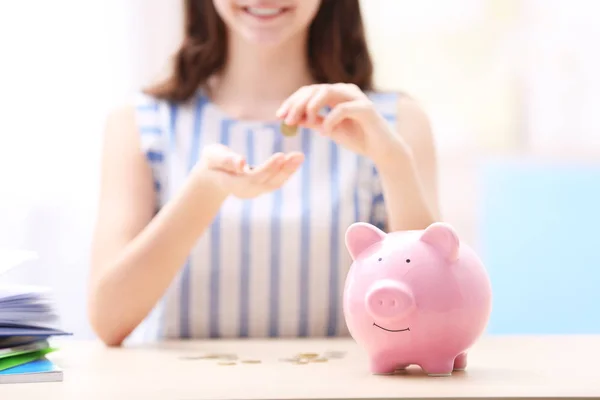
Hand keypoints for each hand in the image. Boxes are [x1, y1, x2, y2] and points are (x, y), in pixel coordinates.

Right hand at [194, 143, 303, 198]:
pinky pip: (276, 181)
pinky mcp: (261, 188)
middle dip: (284, 169)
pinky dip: (287, 171)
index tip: (281, 155)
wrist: (212, 175)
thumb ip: (225, 159)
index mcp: (233, 183)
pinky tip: (296, 160)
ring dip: (289, 171)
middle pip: (268, 182)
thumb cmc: (212, 161)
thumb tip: (241, 162)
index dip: (268, 168)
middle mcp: (246, 190)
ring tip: (300, 157)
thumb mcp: (213, 156)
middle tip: (298, 155)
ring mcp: (254, 191)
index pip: (253, 177)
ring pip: (274, 183)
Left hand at [276, 83, 407, 165]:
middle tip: (286, 120)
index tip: (279, 116)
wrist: (382, 150)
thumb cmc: (357, 138)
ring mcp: (357, 97)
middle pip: (314, 89)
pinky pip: (342, 109)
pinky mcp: (366, 108)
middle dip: (297, 104)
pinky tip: (324, 133)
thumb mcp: (328, 129)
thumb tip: (292, 118)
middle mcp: (345, 90)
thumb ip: (312, 121)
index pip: (309, 91)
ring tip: (304, 122)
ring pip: (327, 92)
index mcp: (336, 94)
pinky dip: (330, 120)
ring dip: (311, 106)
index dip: (292, 102)